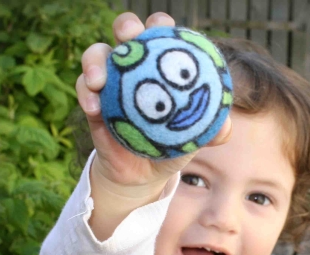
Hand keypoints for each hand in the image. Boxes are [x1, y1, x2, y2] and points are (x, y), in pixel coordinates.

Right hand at [75, 12, 231, 193]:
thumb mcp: (193, 141)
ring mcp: (111, 84)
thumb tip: (226, 128)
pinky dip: (86, 95)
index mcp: (160, 70)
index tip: (168, 30)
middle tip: (130, 36)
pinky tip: (94, 108)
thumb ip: (211, 132)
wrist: (144, 175)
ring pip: (96, 55)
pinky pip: (84, 91)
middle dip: (126, 25)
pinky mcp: (93, 104)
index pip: (162, 35)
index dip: (163, 24)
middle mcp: (134, 69)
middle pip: (126, 33)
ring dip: (95, 60)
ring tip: (99, 79)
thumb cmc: (172, 148)